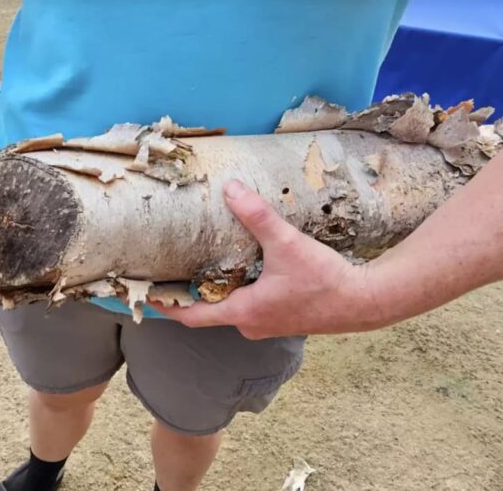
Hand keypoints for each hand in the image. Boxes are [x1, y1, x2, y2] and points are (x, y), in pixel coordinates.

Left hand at [154, 180, 386, 338]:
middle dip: (189, 293)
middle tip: (171, 269)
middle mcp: (250, 323)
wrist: (365, 302)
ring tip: (200, 264)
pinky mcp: (283, 317)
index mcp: (243, 312)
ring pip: (230, 308)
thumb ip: (257, 216)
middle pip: (208, 311)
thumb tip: (230, 188)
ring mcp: (268, 323)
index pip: (192, 316)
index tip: (147, 294)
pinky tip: (241, 269)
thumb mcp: (285, 244)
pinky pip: (249, 305)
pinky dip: (237, 291)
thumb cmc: (324, 280)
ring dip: (215, 291)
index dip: (167, 306)